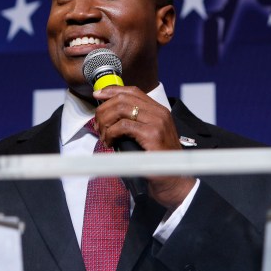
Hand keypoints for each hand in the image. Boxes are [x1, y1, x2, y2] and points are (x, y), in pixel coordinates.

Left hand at [92, 86, 194, 210]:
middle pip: (123, 99)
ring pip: (121, 110)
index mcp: (159, 110)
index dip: (112, 91)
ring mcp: (157, 122)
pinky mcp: (152, 134)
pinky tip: (109, 142)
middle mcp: (159, 112)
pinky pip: (122, 126)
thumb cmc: (158, 160)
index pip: (132, 91)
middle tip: (97, 124)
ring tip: (103, 135)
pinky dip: (110, 133)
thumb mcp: (148, 135)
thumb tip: (108, 115)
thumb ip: (135, 122)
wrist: (174, 179)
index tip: (97, 95)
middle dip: (104, 110)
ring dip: (105, 121)